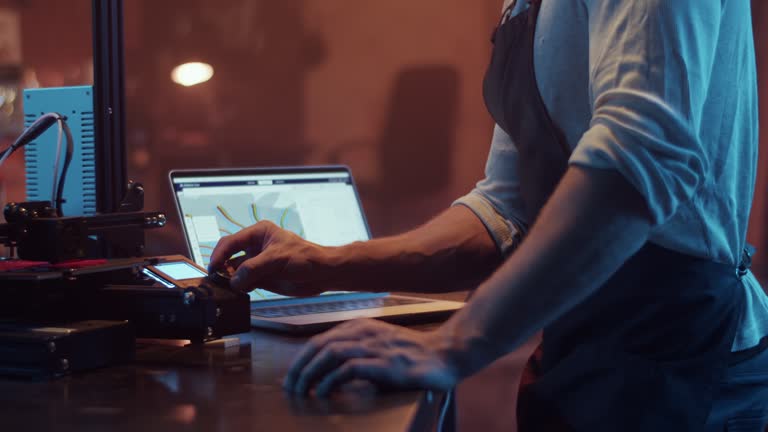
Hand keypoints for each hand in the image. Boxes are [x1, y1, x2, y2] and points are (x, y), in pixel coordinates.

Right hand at [208, 221, 330, 295]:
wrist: (321, 274)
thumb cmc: (305, 257)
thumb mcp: (277, 259)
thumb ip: (253, 268)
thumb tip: (234, 280)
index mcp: (258, 233)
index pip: (231, 242)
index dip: (219, 254)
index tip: (214, 268)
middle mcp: (255, 247)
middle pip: (229, 256)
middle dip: (222, 268)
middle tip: (216, 280)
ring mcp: (258, 263)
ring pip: (235, 271)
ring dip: (230, 280)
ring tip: (226, 289)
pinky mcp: (261, 277)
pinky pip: (244, 282)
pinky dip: (239, 288)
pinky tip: (237, 293)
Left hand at [283, 318, 458, 396]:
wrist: (445, 354)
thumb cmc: (412, 353)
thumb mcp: (379, 346)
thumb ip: (357, 351)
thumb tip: (327, 371)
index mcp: (361, 327)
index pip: (320, 339)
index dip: (301, 358)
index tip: (292, 376)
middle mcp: (365, 333)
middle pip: (320, 345)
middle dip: (300, 367)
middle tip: (289, 387)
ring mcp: (375, 347)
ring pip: (331, 353)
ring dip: (311, 373)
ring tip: (302, 391)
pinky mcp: (385, 363)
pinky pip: (350, 369)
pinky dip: (332, 380)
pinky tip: (325, 392)